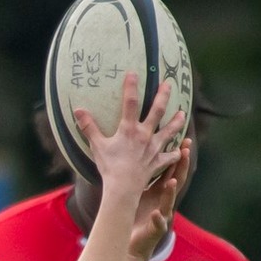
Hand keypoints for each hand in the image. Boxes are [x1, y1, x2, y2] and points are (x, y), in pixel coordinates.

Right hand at [76, 74, 186, 203]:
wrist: (123, 187)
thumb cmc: (109, 166)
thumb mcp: (97, 146)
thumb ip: (89, 127)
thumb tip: (77, 110)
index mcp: (129, 129)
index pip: (131, 103)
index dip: (131, 87)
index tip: (133, 73)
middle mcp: (145, 135)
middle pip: (157, 111)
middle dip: (163, 96)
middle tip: (168, 84)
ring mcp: (154, 148)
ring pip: (170, 131)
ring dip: (176, 122)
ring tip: (182, 114)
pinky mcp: (158, 161)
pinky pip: (170, 157)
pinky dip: (175, 154)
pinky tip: (179, 151)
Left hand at [127, 142, 185, 258]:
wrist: (129, 244)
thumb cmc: (134, 216)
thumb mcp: (139, 193)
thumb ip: (142, 177)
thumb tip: (137, 155)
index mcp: (159, 192)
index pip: (172, 171)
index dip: (178, 157)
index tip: (184, 140)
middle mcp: (164, 202)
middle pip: (177, 181)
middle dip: (182, 166)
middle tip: (186, 150)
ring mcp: (162, 216)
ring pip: (169, 202)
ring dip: (171, 192)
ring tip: (172, 181)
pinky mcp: (156, 230)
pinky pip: (159, 224)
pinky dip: (158, 219)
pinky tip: (156, 214)